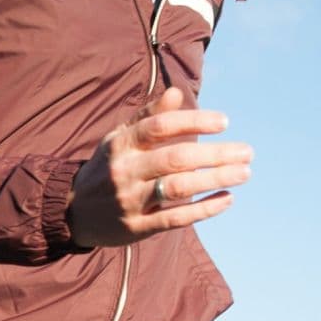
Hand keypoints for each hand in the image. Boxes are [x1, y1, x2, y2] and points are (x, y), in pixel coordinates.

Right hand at [65, 85, 250, 249]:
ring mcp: (129, 201)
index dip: (194, 121)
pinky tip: (227, 199)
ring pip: (178, 188)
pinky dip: (205, 209)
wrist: (74, 211)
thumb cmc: (108, 166)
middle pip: (176, 158)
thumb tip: (178, 93)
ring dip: (215, 179)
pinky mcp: (136, 228)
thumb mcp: (120, 137)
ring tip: (244, 173)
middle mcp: (124, 171)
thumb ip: (149, 116)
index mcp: (121, 144)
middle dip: (215, 154)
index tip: (224, 122)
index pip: (160, 126)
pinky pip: (175, 218)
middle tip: (247, 152)